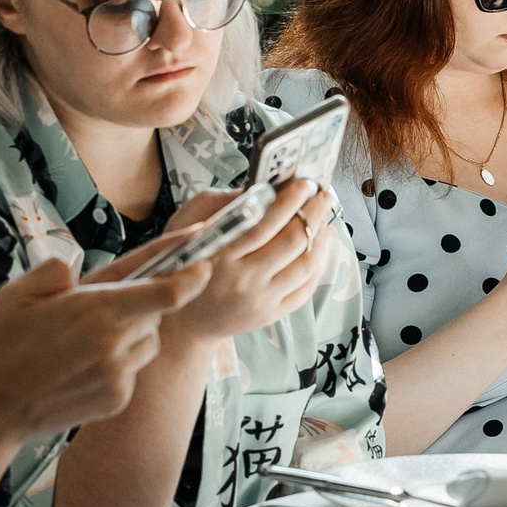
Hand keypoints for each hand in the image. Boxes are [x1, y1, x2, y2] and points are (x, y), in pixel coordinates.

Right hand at [0, 255, 209, 439]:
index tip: (205, 261)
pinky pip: (132, 371)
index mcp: (96, 309)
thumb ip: (55, 272)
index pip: (167, 290)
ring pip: (147, 343)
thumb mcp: (17, 293)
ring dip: (132, 333)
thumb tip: (76, 274)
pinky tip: (82, 367)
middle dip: (140, 304)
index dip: (191, 274)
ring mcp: (119, 375)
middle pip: (156, 315)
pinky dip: (119, 363)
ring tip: (87, 340)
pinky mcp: (117, 399)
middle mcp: (116, 342)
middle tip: (101, 309)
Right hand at [161, 179, 327, 344]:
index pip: (264, 223)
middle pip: (292, 241)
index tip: (303, 184)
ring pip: (306, 264)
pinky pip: (307, 287)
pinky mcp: (272, 314)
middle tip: (323, 194)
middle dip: (314, 212)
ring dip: (322, 236)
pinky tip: (320, 244)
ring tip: (324, 216)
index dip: (289, 201)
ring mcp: (260, 300)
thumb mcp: (185, 228)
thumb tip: (261, 189)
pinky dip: (319, 262)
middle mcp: (242, 280)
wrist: (183, 323)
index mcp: (219, 255)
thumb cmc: (182, 266)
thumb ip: (219, 204)